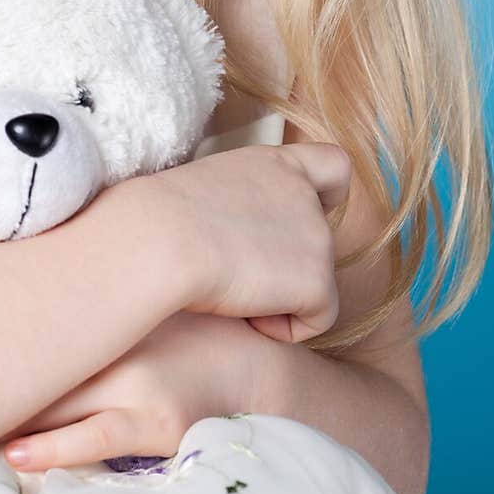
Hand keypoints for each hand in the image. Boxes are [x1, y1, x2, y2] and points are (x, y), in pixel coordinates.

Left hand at [0, 311, 272, 471]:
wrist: (261, 371)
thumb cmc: (197, 333)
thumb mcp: (146, 298)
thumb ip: (99, 290)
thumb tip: (34, 273)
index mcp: (114, 302)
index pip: (38, 309)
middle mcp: (119, 337)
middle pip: (37, 355)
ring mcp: (137, 381)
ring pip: (54, 401)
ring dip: (7, 414)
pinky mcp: (155, 422)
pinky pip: (93, 440)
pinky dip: (51, 449)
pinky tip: (16, 456)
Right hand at [141, 140, 351, 341]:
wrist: (161, 240)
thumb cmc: (160, 221)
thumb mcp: (207, 191)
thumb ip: (242, 204)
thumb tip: (240, 240)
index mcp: (275, 165)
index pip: (333, 165)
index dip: (328, 196)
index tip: (306, 219)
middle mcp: (304, 194)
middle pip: (317, 242)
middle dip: (286, 267)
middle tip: (237, 274)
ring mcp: (317, 235)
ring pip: (313, 286)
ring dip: (277, 299)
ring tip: (230, 293)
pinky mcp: (317, 281)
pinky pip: (314, 320)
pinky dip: (281, 328)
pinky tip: (243, 316)